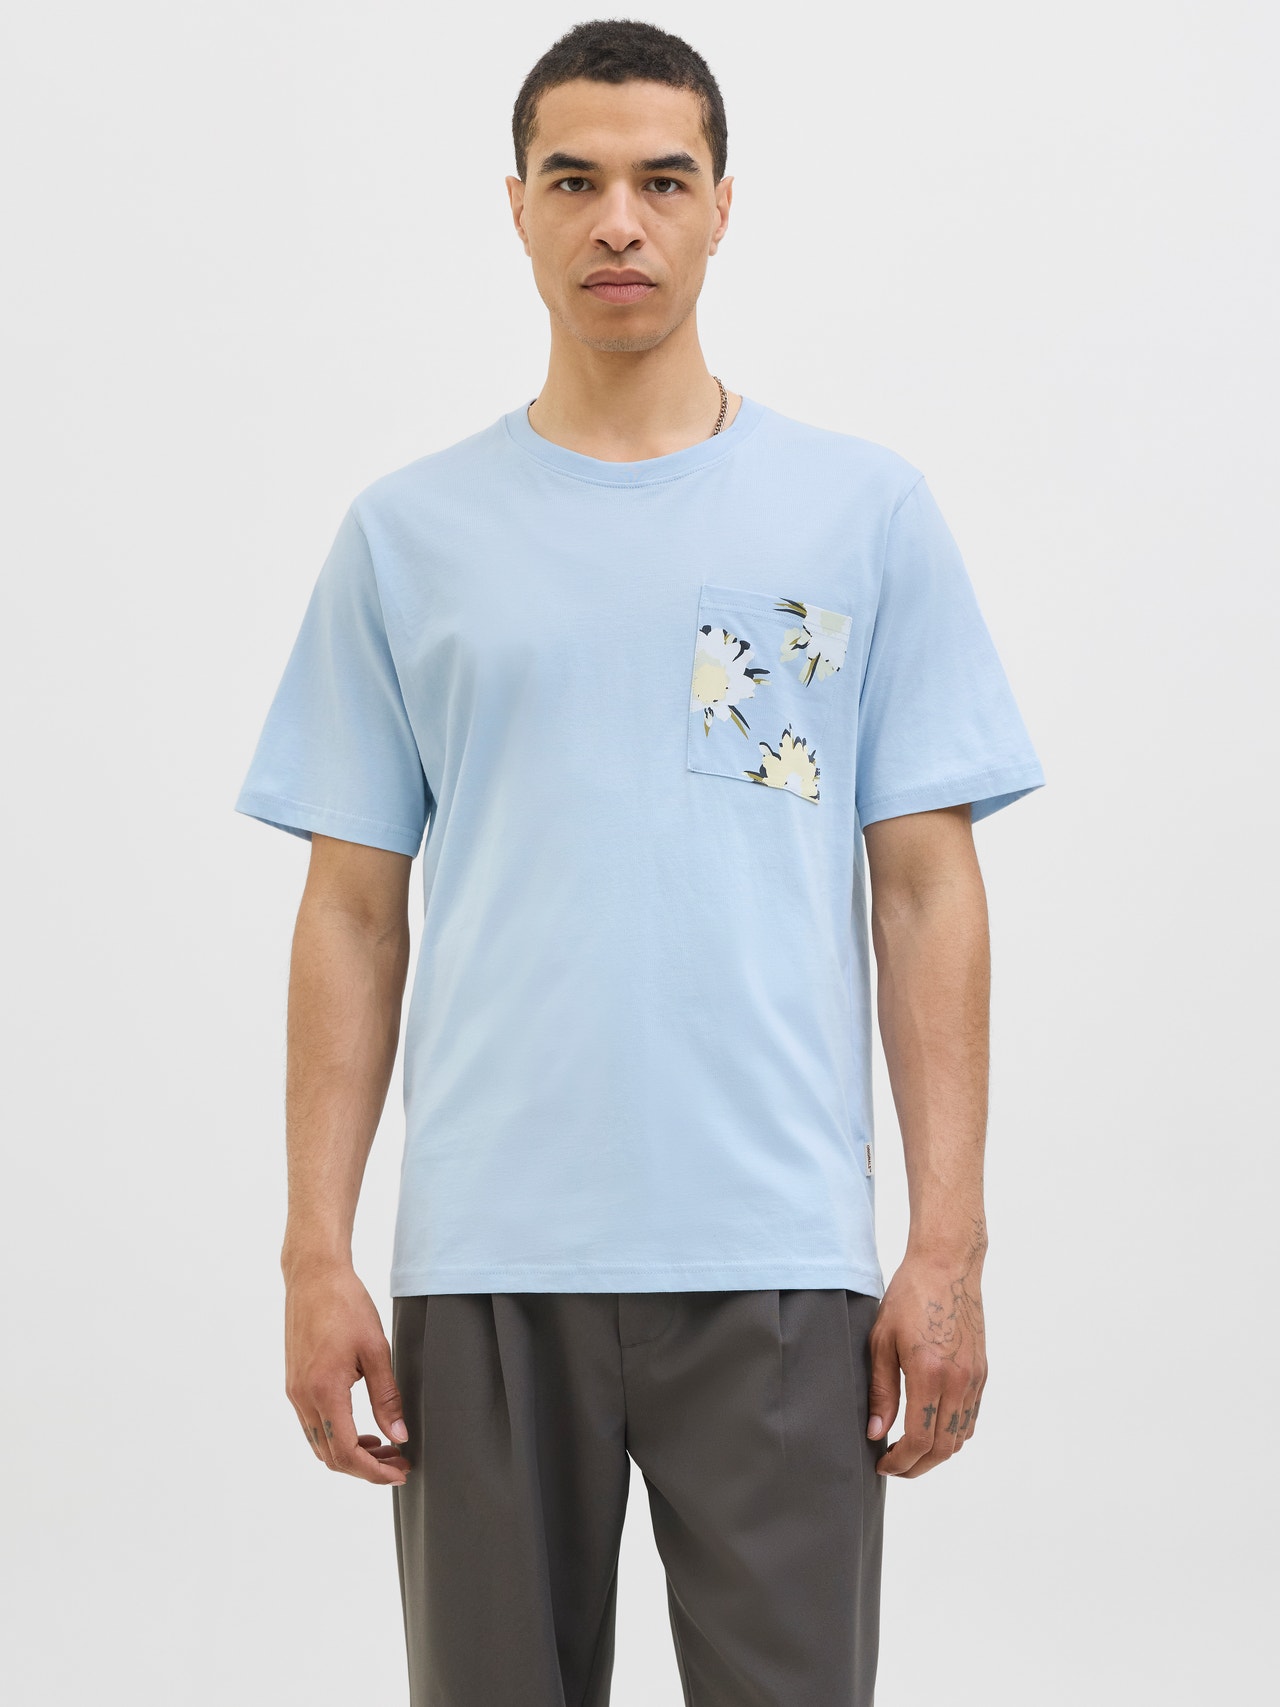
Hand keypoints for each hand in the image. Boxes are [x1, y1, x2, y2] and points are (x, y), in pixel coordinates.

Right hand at [283, 1261, 410, 1485]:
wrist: (314, 1275)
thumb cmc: (346, 1305)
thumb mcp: (376, 1349)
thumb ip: (387, 1398)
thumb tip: (399, 1436)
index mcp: (324, 1390)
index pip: (346, 1452)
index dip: (373, 1471)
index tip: (400, 1471)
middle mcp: (303, 1397)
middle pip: (330, 1456)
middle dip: (365, 1467)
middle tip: (399, 1463)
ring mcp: (295, 1392)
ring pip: (319, 1444)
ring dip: (350, 1454)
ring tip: (384, 1448)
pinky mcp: (294, 1383)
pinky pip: (312, 1425)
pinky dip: (335, 1436)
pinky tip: (361, 1429)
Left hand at [866, 1242, 986, 1477]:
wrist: (947, 1267)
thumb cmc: (908, 1298)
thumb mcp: (882, 1340)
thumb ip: (881, 1391)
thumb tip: (876, 1432)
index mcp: (929, 1374)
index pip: (919, 1439)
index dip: (900, 1461)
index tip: (882, 1465)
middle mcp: (958, 1381)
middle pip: (943, 1447)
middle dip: (917, 1466)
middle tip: (893, 1466)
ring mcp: (974, 1378)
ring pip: (961, 1437)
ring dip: (936, 1453)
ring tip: (910, 1450)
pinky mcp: (982, 1372)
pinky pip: (971, 1417)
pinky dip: (953, 1433)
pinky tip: (932, 1428)